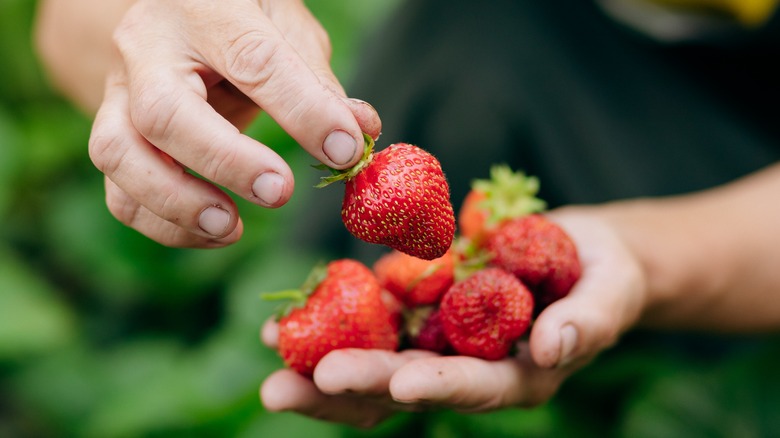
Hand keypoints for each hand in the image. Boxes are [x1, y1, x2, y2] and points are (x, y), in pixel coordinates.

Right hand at [88, 0, 380, 246]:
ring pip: (120, 155)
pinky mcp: (111, 134)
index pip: (253, 59)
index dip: (302, 110)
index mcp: (203, 7)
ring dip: (176, 203)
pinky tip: (214, 232)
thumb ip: (318, 80)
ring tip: (231, 228)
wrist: (175, 16)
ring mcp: (119, 93)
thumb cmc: (241, 20)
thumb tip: (359, 131)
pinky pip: (119, 192)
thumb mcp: (285, 26)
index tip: (343, 151)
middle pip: (164, 112)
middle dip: (226, 162)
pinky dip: (163, 224)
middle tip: (279, 192)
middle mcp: (147, 47)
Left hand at [258, 208, 647, 426]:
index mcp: (514, 378)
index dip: (434, 387)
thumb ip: (588, 321)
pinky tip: (285, 317)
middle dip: (346, 389)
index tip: (398, 385)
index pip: (470, 389)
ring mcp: (436, 340)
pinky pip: (368, 317)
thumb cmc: (607, 277)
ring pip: (372, 361)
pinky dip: (329, 317)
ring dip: (318, 361)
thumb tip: (554, 348)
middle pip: (401, 390)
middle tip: (286, 389)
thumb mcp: (609, 294)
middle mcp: (466, 368)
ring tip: (269, 350)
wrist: (579, 253)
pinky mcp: (417, 307)